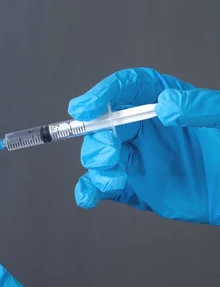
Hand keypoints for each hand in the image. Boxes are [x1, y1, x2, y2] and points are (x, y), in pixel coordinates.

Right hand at [69, 67, 219, 223]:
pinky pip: (104, 187)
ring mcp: (136, 159)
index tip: (84, 108)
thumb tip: (166, 105)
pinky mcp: (135, 187)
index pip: (127, 89)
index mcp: (163, 103)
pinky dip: (90, 191)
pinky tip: (88, 197)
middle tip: (108, 156)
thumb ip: (201, 108)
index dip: (102, 95)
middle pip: (105, 125)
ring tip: (112, 180)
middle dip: (98, 140)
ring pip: (100, 157)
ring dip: (97, 168)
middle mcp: (144, 129)